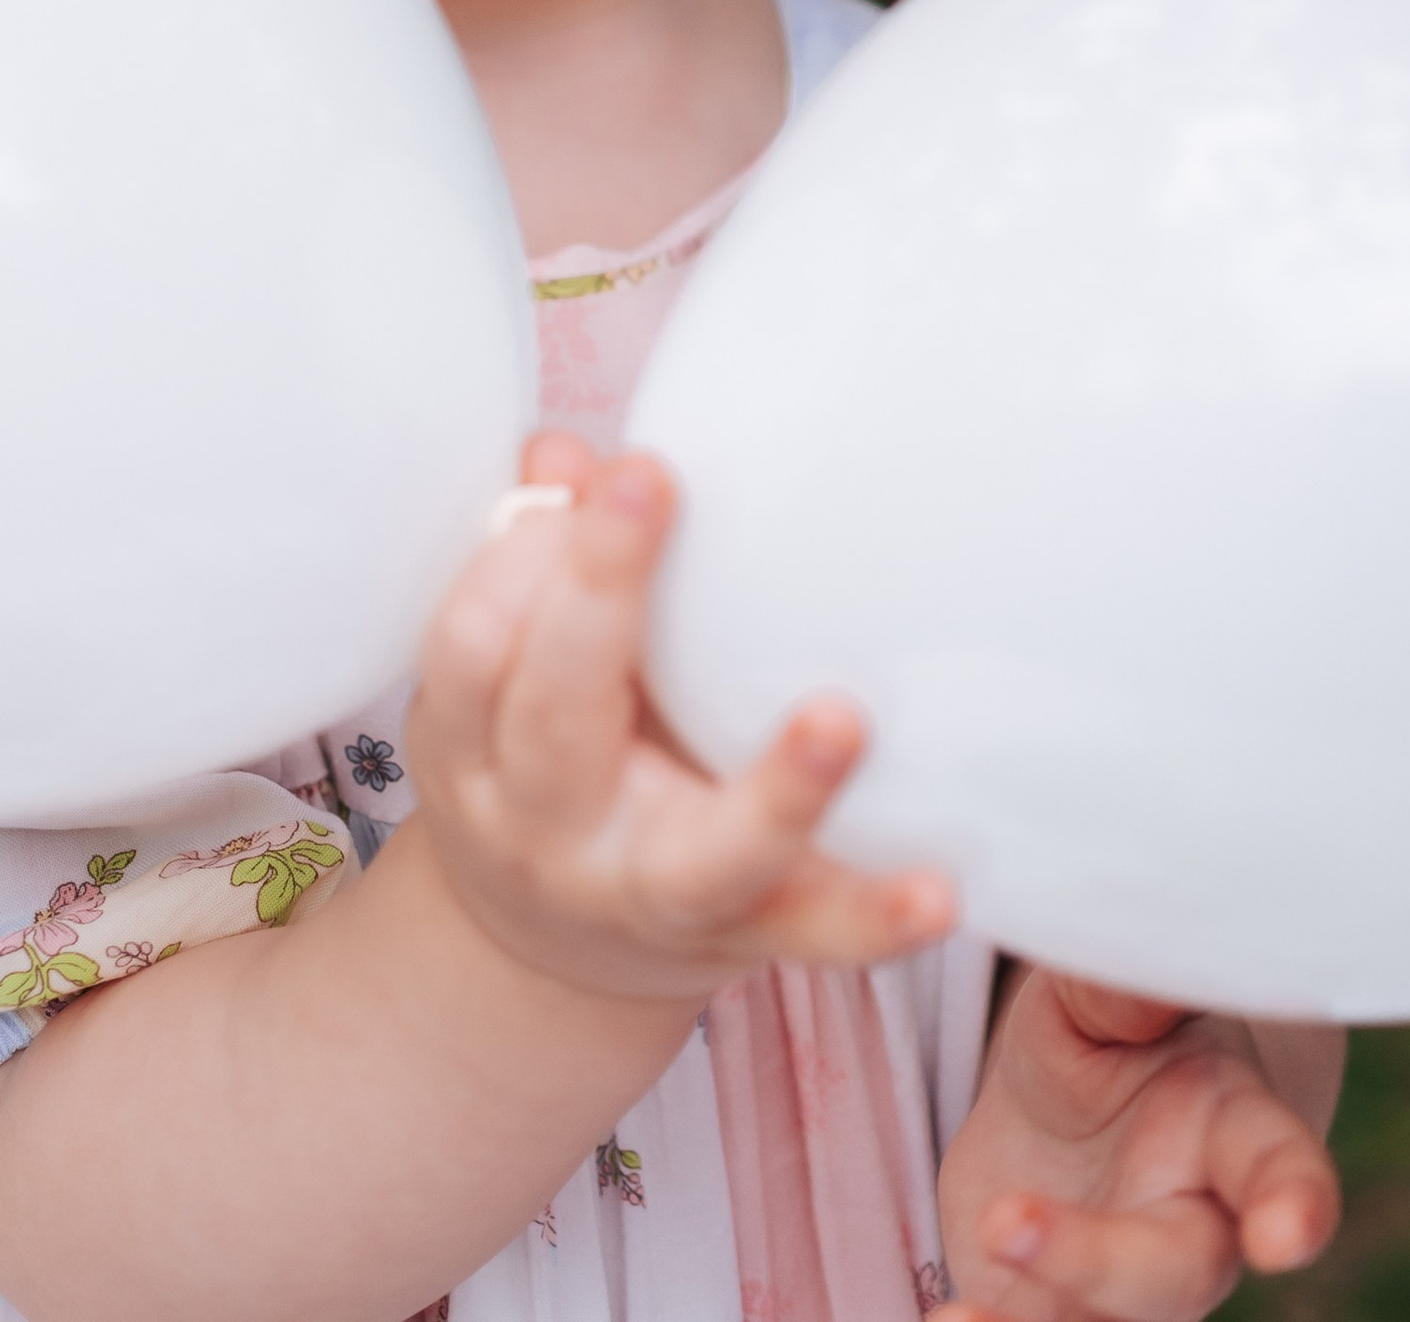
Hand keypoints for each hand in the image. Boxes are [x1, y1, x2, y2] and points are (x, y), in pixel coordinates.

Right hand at [406, 430, 955, 1003]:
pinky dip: (872, 918)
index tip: (607, 470)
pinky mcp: (738, 939)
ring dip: (778, 791)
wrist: (542, 954)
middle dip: (598, 594)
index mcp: (476, 747)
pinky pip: (808, 937)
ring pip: (702, 856)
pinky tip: (937, 889)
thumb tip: (562, 454)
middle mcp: (545, 827)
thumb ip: (534, 556)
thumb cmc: (538, 760)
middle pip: (557, 720)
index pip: (472, 649)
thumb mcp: (500, 677)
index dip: (520, 557)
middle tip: (649, 483)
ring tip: (840, 718)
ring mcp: (643, 895)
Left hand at [940, 975, 1340, 1321]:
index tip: (1285, 1236)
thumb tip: (1140, 971)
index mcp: (1228, 1127)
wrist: (1062, 1110)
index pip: (1281, 1168)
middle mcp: (1192, 1228)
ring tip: (956, 1318)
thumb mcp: (1097, 993)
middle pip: (1173, 1274)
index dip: (1296, 1204)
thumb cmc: (1102, 1031)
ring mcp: (1131, 1294)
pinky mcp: (1062, 1320)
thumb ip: (1121, 992)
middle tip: (1005, 1223)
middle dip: (1096, 1263)